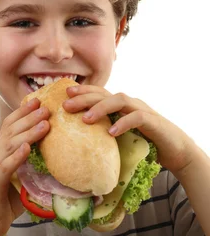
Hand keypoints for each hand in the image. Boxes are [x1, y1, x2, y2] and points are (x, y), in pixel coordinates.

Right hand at [0, 99, 49, 235]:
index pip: (9, 126)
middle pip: (10, 131)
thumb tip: (54, 153)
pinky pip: (6, 165)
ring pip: (10, 144)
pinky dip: (17, 155)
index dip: (22, 112)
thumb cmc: (7, 201)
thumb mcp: (20, 177)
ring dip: (29, 133)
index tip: (37, 101)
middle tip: (46, 108)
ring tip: (45, 124)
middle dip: (29, 117)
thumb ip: (30, 164)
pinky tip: (28, 148)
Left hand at [63, 85, 197, 176]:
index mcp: (121, 105)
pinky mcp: (154, 122)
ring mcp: (143, 110)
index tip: (65, 93)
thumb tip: (77, 141)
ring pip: (120, 100)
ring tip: (85, 119)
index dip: (83, 90)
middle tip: (66, 106)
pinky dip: (123, 123)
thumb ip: (104, 132)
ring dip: (101, 108)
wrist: (176, 151)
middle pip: (105, 94)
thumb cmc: (145, 143)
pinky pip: (137, 117)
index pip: (100, 92)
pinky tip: (111, 132)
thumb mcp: (120, 136)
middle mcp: (130, 104)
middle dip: (84, 98)